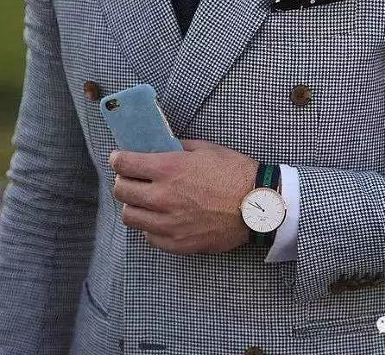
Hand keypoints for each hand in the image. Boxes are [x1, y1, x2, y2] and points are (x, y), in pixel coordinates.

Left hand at [109, 139, 258, 253]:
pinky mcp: (176, 243)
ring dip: (134, 205)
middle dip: (123, 181)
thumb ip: (178, 148)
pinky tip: (163, 218)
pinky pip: (148, 236)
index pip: (125, 164)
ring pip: (130, 216)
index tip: (120, 158)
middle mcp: (162, 197)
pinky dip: (150, 226)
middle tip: (133, 179)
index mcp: (168, 169)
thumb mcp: (207, 149)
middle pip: (121, 191)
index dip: (119, 159)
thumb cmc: (235, 173)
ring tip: (146, 201)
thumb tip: (162, 148)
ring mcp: (167, 223)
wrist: (258, 205)